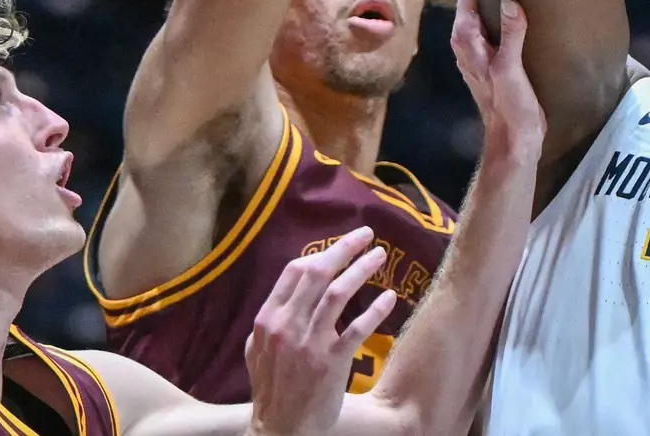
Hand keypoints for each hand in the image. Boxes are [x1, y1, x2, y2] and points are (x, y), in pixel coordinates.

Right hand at [246, 228, 395, 435]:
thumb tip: (292, 288)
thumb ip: (274, 318)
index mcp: (268, 319)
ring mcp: (309, 343)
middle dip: (345, 247)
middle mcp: (287, 325)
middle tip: (367, 234)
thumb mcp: (259, 349)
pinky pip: (358, 328)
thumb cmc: (272, 388)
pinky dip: (375, 309)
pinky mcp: (331, 362)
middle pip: (318, 272)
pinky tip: (389, 296)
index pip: (294, 270)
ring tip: (381, 255)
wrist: (280, 429)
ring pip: (339, 292)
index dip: (320, 251)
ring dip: (362, 268)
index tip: (341, 244)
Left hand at [451, 0, 543, 156]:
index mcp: (466, 36)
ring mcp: (479, 47)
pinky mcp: (494, 55)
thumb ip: (511, 34)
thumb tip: (510, 0)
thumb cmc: (509, 106)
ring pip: (486, 9)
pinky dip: (507, 12)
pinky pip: (497, 23)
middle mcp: (467, 38)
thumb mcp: (510, 68)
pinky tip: (526, 6)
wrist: (514, 139)